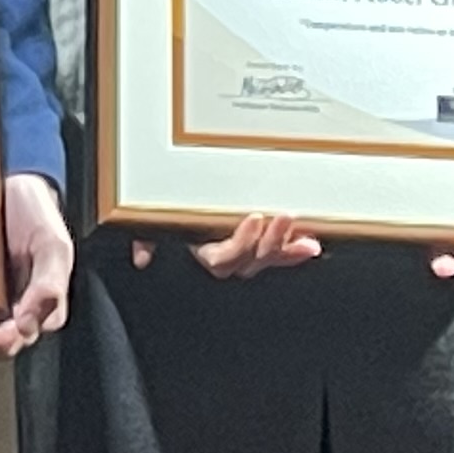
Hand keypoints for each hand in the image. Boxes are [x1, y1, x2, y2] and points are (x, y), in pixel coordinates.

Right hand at [129, 211, 325, 278]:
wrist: (181, 191)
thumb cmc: (168, 202)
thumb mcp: (152, 217)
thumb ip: (145, 234)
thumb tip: (142, 258)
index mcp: (201, 248)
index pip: (221, 258)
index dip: (240, 244)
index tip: (253, 218)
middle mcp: (226, 255)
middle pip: (250, 261)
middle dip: (270, 243)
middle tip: (283, 217)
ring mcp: (247, 250)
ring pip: (268, 259)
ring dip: (286, 247)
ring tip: (302, 232)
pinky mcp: (264, 242)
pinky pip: (281, 254)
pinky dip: (296, 251)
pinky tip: (311, 244)